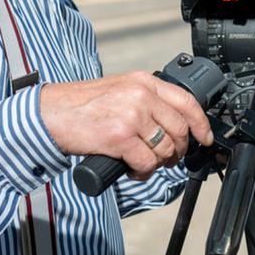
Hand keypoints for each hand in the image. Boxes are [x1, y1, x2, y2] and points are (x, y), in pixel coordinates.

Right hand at [39, 72, 213, 179]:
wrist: (49, 114)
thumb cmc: (81, 106)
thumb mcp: (119, 90)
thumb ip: (144, 100)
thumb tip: (171, 125)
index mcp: (143, 81)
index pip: (186, 101)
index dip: (201, 124)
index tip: (204, 138)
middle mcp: (140, 94)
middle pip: (179, 129)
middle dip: (177, 150)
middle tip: (166, 159)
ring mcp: (131, 115)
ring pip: (165, 149)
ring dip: (158, 164)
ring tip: (142, 165)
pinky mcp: (119, 136)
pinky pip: (146, 163)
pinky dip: (142, 172)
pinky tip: (132, 170)